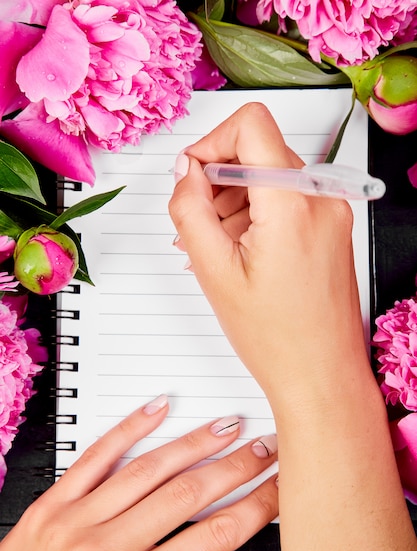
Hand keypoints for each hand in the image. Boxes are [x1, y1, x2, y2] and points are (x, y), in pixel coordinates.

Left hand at [0, 395, 277, 550]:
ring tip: (226, 426)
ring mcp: (79, 520)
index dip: (256, 507)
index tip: (278, 487)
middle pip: (189, 494)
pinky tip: (157, 409)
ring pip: (149, 469)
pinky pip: (96, 456)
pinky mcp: (53, 503)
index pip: (216, 536)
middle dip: (236, 466)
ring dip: (195, 443)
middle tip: (265, 446)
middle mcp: (109, 548)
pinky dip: (130, 428)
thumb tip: (204, 550)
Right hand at [169, 103, 367, 408]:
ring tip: (219, 248)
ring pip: (271, 176)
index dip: (211, 142)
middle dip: (219, 181)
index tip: (193, 174)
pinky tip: (240, 252)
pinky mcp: (331, 227)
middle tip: (200, 223)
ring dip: (235, 202)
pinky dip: (257, 215)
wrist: (321, 375)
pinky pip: (287, 200)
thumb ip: (189, 209)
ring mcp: (331, 213)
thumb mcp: (214, 271)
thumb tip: (184, 172)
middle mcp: (321, 199)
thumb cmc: (278, 338)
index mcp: (293, 202)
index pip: (251, 124)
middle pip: (259, 150)